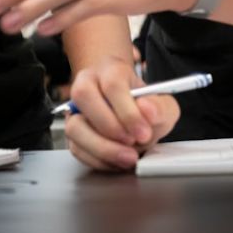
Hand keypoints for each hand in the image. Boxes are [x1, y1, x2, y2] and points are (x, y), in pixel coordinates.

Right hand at [62, 60, 180, 171]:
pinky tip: (117, 161)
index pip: (113, 85)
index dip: (128, 112)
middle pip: (85, 97)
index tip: (144, 132)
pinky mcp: (72, 133)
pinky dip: (98, 160)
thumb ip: (161, 108)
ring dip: (102, 147)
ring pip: (74, 126)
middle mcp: (86, 86)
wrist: (127, 112)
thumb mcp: (161, 104)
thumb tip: (148, 112)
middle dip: (111, 127)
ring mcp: (74, 110)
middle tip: (134, 143)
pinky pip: (76, 148)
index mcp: (110, 72)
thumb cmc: (141, 105)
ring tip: (127, 157)